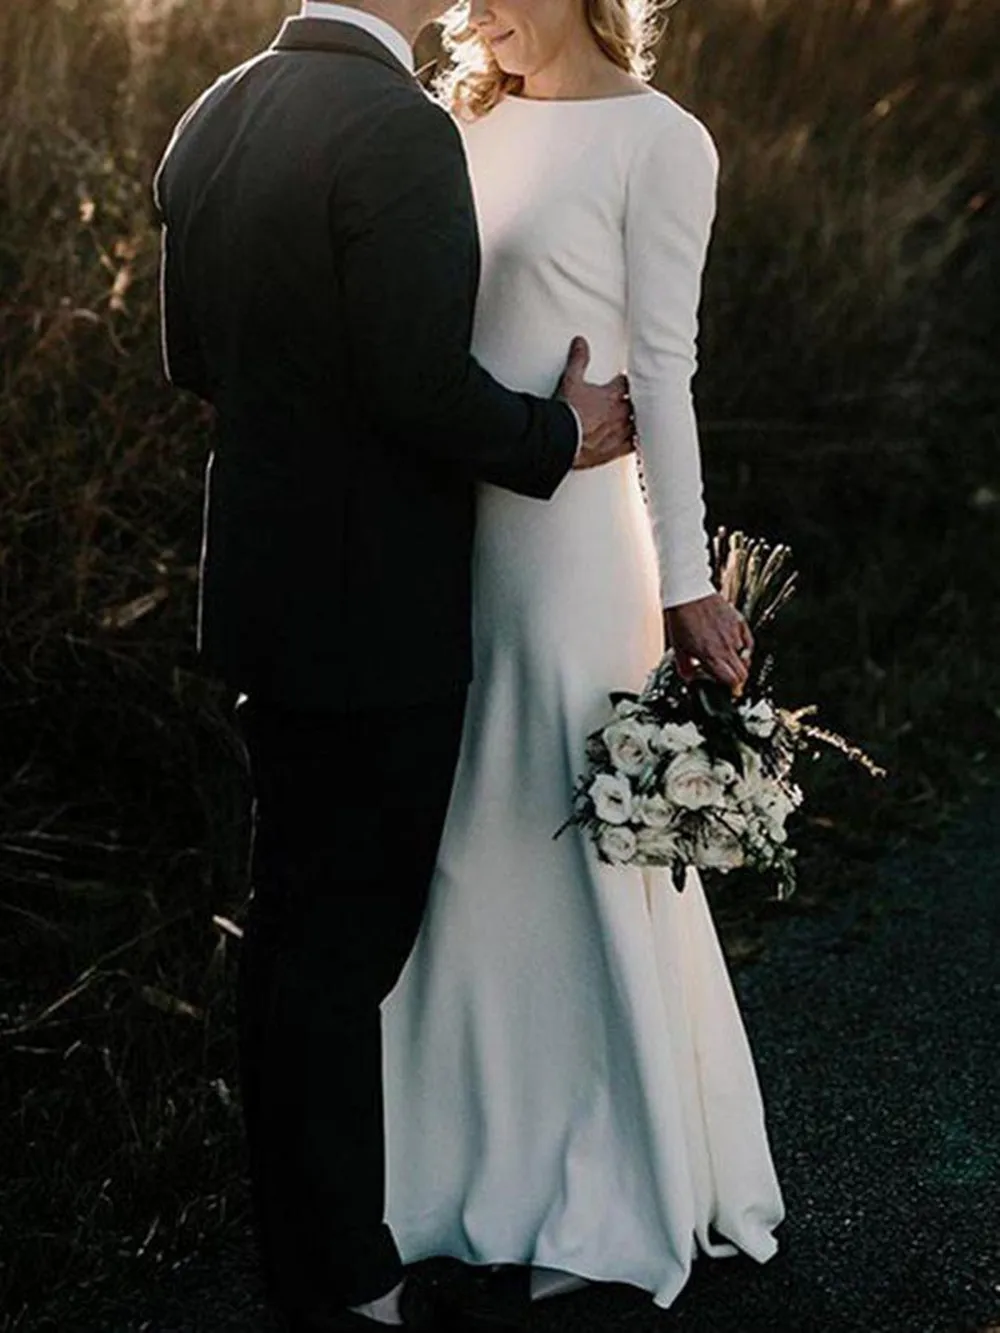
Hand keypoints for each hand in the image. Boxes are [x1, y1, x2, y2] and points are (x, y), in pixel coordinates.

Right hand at [557, 336, 635, 470]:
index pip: (626, 383)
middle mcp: (620, 413)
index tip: (624, 381)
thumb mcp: (571, 380)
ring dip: (638, 421)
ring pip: (638, 424)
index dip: (625, 382)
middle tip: (637, 399)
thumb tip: (580, 342)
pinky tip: (638, 442)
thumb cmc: (568, 410)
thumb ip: (578, 360)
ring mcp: (620, 432)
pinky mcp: (616, 449)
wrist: (563, 438)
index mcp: (612, 394)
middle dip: (636, 401)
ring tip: (640, 420)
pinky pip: (633, 445)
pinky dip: (636, 442)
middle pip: (636, 404)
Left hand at [665, 593, 753, 695]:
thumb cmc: (681, 619)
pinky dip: (743, 646)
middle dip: (737, 679)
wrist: (687, 594)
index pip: (732, 681)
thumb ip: (686, 669)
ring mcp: (735, 633)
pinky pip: (747, 641)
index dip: (730, 688)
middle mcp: (726, 646)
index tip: (726, 688)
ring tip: (725, 657)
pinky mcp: (739, 621)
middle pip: (743, 673)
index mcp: (711, 655)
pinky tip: (733, 645)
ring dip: (737, 661)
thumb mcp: (678, 649)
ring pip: (745, 657)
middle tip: (728, 678)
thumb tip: (691, 679)